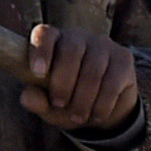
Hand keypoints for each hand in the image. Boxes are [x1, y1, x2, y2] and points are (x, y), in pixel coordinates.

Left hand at [21, 23, 140, 132]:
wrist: (102, 109)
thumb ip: (36, 101)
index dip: (41, 50)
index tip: (37, 73)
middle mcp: (79, 37)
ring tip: (77, 116)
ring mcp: (104, 45)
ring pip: (93, 69)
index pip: (45, 34)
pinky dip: (102, 104)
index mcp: (55, 42)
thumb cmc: (67, 101)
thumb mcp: (48, 106)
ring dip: (83, 99)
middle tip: (59, 104)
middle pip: (71, 50)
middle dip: (63, 83)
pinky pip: (112, 82)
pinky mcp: (124, 58)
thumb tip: (27, 97)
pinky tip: (96, 115)